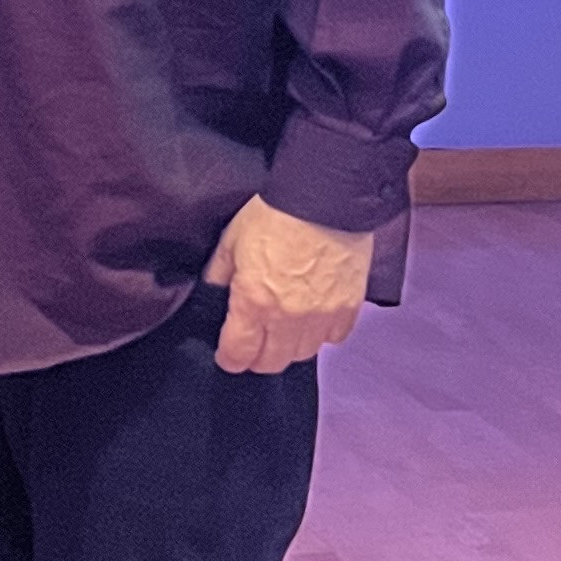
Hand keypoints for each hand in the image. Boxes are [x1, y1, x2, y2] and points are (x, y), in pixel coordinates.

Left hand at [203, 192, 374, 374]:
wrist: (325, 198)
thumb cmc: (275, 214)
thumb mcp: (231, 241)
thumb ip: (218, 275)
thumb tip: (211, 295)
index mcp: (253, 302)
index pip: (239, 355)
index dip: (230, 359)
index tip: (228, 355)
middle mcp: (288, 318)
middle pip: (271, 363)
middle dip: (257, 357)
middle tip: (254, 342)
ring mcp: (322, 316)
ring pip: (303, 354)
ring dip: (289, 346)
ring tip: (283, 329)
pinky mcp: (349, 308)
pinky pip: (334, 337)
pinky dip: (323, 333)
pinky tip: (314, 318)